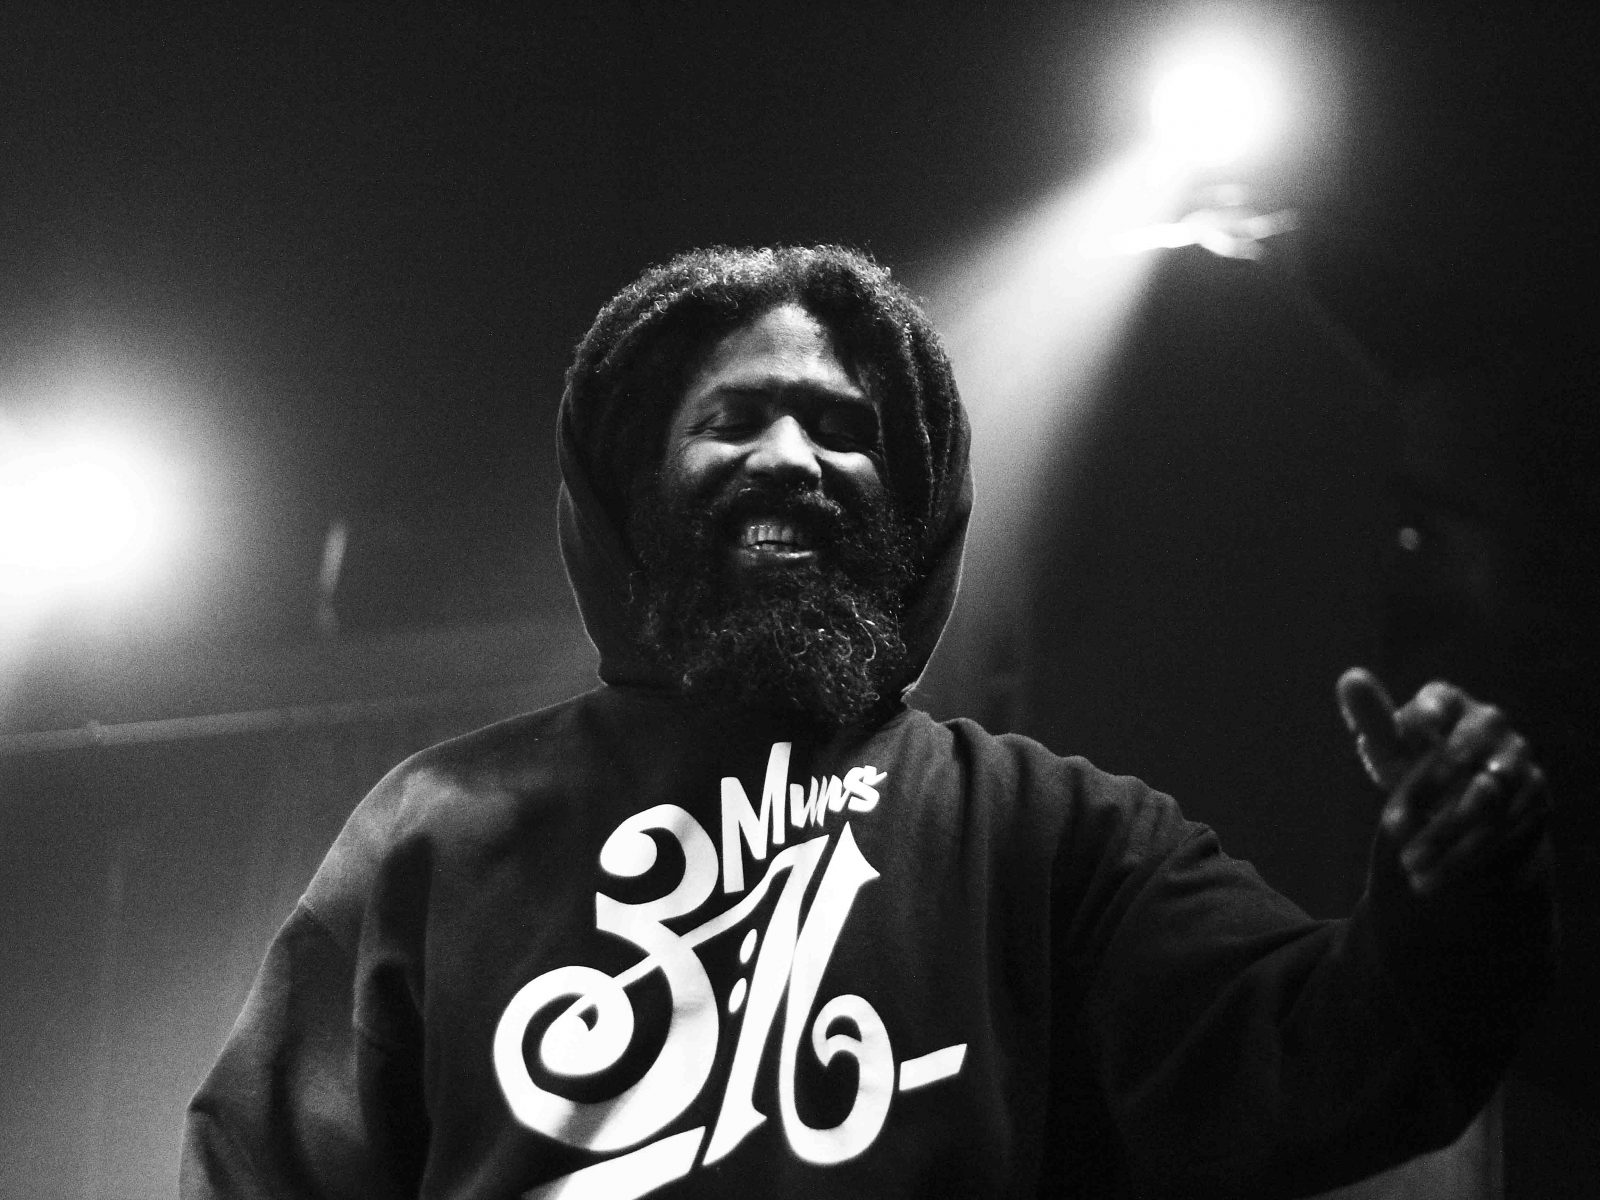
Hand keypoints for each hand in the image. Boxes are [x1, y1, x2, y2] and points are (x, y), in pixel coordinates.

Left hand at [1336, 667, 1550, 897]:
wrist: (1468, 802)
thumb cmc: (1416, 762)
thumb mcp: (1392, 745)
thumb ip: (1373, 717)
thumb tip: (1349, 679)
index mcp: (1450, 702)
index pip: (1438, 702)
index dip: (1425, 714)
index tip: (1408, 727)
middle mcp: (1491, 725)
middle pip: (1456, 758)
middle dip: (1422, 797)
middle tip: (1389, 832)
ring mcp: (1516, 761)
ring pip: (1483, 800)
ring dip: (1445, 835)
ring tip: (1408, 865)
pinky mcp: (1534, 798)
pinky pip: (1501, 829)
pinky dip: (1465, 856)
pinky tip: (1432, 878)